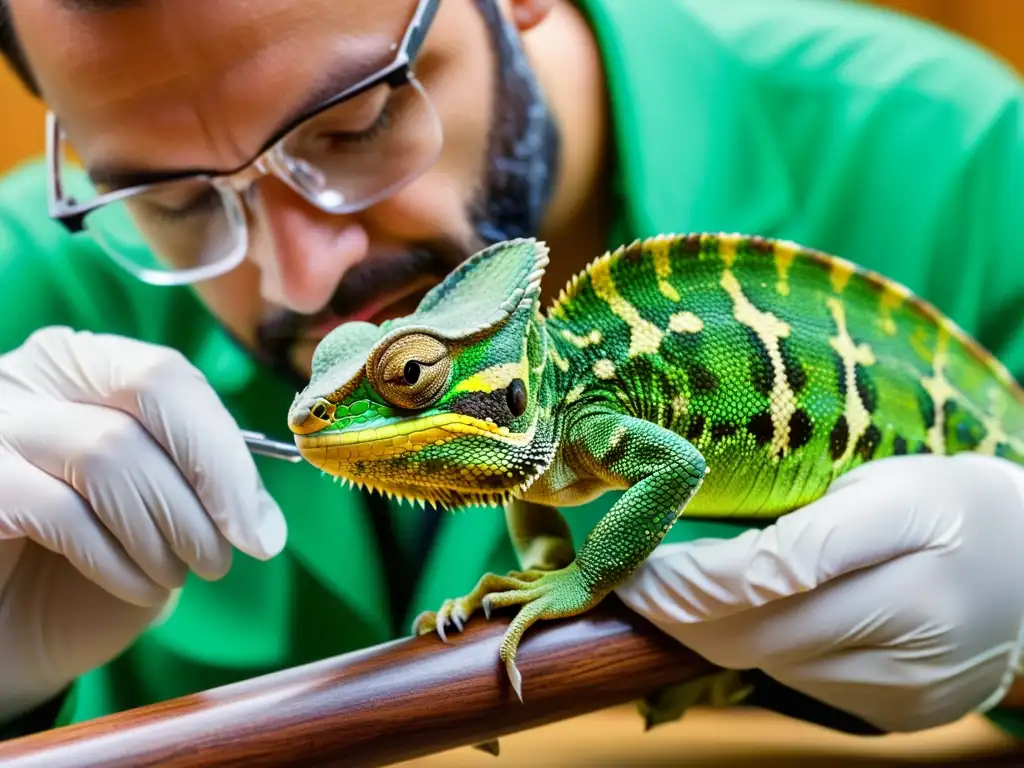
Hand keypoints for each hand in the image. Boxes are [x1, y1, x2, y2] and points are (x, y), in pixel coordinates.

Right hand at [0, 327, 287, 723]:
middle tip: (238, 548)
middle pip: (147, 390)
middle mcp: (33, 376)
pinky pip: (58, 510)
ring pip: (108, 451)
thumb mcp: (157, 517)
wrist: (8, 627)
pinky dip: (116, 559)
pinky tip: (139, 588)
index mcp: (86, 367)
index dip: (226, 451)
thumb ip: (202, 490)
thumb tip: (264, 520)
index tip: (262, 526)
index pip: (169, 377)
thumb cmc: (82, 564)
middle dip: (210, 476)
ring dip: (166, 528)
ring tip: (184, 574)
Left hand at [615, 453, 1023, 732]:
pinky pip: (805, 687)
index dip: (685, 579)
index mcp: (910, 543)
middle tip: (636, 586)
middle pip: (759, 636)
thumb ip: (802, 528)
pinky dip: (766, 654)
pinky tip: (756, 621)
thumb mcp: (878, 486)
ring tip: (686, 595)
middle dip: (679, 615)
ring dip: (717, 634)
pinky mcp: (909, 713)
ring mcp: (916, 683)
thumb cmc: (944, 505)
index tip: (633, 565)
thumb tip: (711, 570)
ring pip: (773, 667)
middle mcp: (919, 626)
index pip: (766, 576)